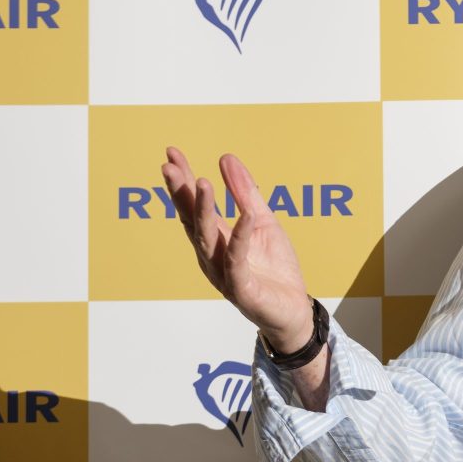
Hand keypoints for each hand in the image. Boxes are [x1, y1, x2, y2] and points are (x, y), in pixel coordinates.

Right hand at [160, 147, 314, 352]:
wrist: (293, 308)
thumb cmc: (274, 267)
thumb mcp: (263, 221)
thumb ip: (245, 192)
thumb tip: (225, 157)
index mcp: (216, 237)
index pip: (193, 205)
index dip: (182, 179)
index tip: (171, 153)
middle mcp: (212, 254)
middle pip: (191, 219)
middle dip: (180, 192)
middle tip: (169, 165)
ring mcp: (223, 272)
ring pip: (207, 238)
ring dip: (202, 210)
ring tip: (200, 182)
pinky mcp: (240, 288)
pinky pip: (237, 260)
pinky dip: (241, 236)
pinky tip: (245, 215)